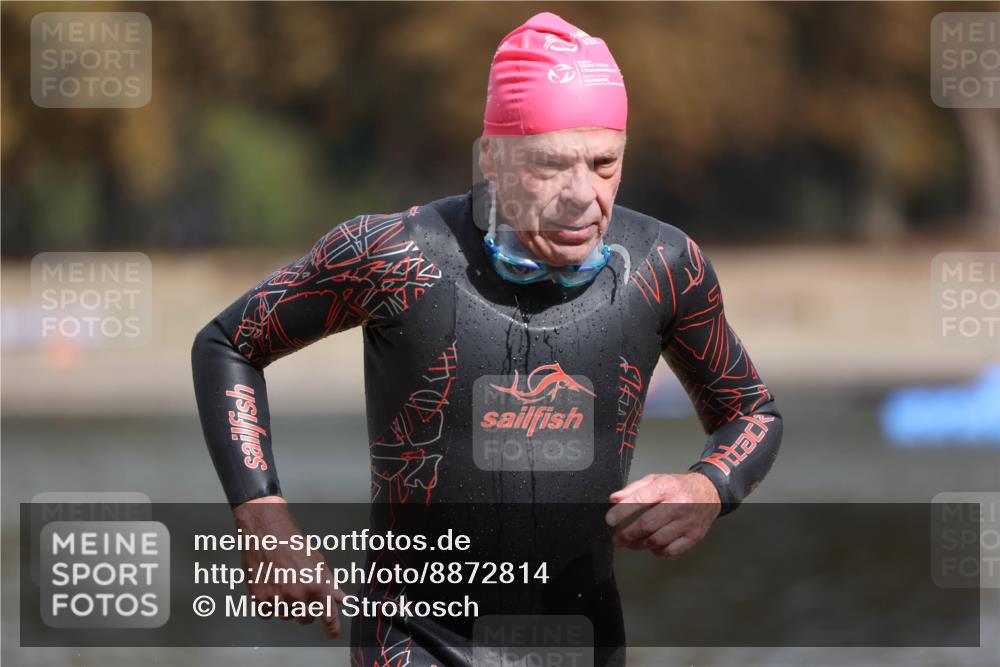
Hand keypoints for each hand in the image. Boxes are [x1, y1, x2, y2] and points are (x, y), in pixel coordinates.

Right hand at [233, 496, 344, 637]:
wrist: (266, 533)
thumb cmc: (292, 544)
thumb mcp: (317, 562)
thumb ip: (330, 584)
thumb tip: (341, 599)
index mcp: (317, 586)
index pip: (329, 617)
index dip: (332, 628)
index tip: (332, 633)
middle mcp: (299, 595)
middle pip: (306, 618)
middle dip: (306, 609)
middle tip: (299, 591)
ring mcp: (278, 599)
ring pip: (286, 616)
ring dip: (286, 606)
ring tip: (283, 583)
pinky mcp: (260, 600)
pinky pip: (267, 615)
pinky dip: (269, 605)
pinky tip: (271, 588)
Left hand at [605, 472, 720, 557]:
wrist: (709, 492)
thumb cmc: (678, 487)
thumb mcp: (655, 480)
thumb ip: (634, 489)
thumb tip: (614, 499)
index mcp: (666, 487)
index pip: (640, 500)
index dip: (622, 512)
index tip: (610, 520)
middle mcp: (679, 504)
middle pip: (647, 525)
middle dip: (627, 534)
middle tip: (617, 539)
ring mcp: (688, 522)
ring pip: (657, 540)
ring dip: (639, 544)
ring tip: (631, 543)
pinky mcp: (694, 536)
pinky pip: (670, 550)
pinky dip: (657, 551)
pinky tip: (651, 546)